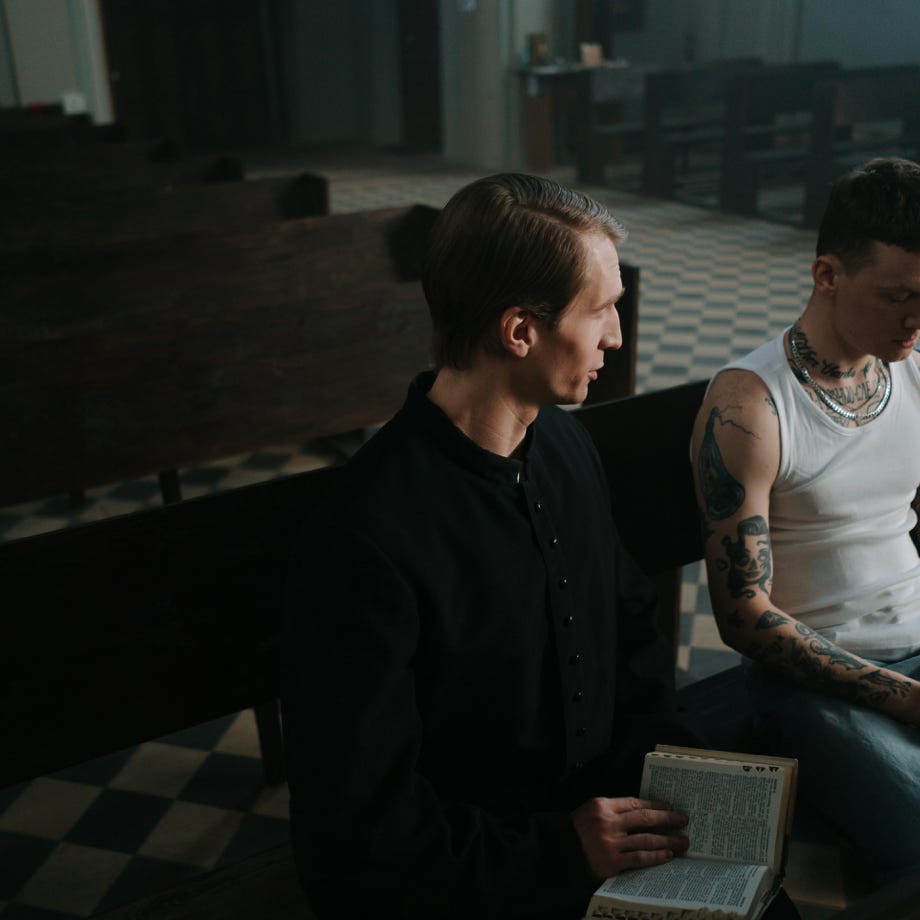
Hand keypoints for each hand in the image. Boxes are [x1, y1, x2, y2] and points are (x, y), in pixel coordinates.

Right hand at [571, 796, 688, 878]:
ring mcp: (611, 843)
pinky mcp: (612, 862)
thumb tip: (644, 812)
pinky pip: (639, 858)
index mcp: (603, 805)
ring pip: (646, 840)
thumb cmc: (578, 829)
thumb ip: (614, 810)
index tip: (670, 807)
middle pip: (645, 819)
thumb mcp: (591, 810)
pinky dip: (655, 857)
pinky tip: (667, 855)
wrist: (561, 851)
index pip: (635, 803)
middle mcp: (608, 823)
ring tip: (681, 841)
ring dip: (667, 840)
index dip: (655, 805)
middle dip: (667, 819)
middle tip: (683, 821)